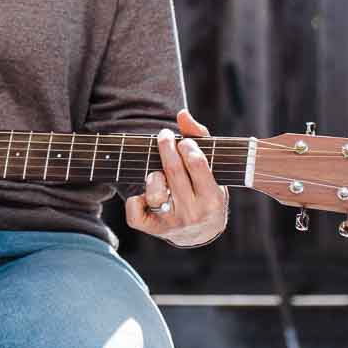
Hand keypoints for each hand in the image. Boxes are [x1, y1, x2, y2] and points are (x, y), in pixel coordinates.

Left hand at [125, 109, 229, 247]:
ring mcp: (171, 223)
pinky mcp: (153, 229)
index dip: (187, 146)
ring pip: (154, 193)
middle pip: (173, 172)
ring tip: (158, 172)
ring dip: (153, 175)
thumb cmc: (206, 190)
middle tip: (164, 136)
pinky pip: (135, 214)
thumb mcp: (213, 169)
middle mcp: (193, 214)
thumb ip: (200, 138)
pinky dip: (134, 200)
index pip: (197, 164)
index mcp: (212, 199)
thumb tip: (182, 114)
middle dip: (166, 148)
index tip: (182, 140)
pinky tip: (143, 193)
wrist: (200, 233)